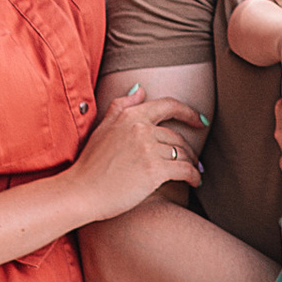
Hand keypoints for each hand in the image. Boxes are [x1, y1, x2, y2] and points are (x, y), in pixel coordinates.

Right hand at [72, 84, 206, 220]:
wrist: (81, 192)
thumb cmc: (90, 165)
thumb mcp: (102, 128)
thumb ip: (121, 106)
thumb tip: (140, 89)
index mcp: (130, 115)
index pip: (168, 105)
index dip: (188, 112)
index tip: (200, 121)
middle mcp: (140, 128)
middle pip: (177, 136)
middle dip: (189, 149)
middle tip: (193, 160)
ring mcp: (147, 149)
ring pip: (182, 153)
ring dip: (192, 164)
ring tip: (194, 173)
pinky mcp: (153, 170)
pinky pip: (185, 170)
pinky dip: (194, 176)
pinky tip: (195, 182)